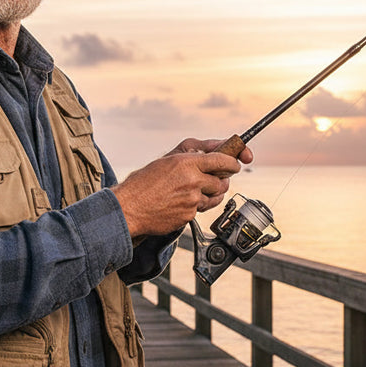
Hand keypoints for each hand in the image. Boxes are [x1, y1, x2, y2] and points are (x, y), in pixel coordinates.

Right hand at [111, 138, 251, 237]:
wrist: (130, 208)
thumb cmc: (144, 183)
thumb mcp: (167, 159)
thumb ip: (192, 153)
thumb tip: (215, 150)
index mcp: (187, 162)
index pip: (223, 161)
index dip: (233, 163)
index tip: (235, 164)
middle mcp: (192, 181)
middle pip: (222, 182)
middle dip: (220, 181)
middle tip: (210, 180)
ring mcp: (192, 200)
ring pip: (214, 198)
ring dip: (209, 195)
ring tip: (191, 192)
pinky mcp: (189, 216)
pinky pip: (200, 210)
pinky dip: (194, 206)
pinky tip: (179, 203)